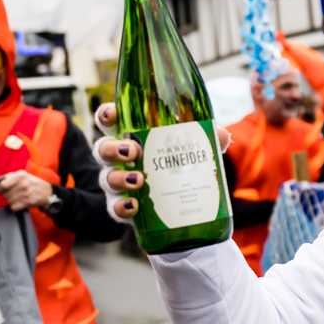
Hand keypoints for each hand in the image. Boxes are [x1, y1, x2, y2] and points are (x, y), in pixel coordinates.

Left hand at [0, 171, 53, 211]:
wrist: (47, 191)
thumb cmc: (32, 183)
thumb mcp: (22, 175)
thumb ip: (9, 178)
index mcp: (21, 175)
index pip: (3, 185)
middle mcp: (24, 184)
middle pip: (5, 194)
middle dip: (6, 195)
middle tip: (12, 193)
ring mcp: (27, 193)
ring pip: (9, 201)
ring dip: (11, 200)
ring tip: (18, 197)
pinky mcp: (28, 202)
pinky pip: (13, 207)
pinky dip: (15, 206)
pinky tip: (20, 202)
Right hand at [94, 103, 229, 221]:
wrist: (185, 206)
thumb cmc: (183, 166)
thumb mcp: (196, 149)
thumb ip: (207, 140)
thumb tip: (220, 135)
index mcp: (133, 136)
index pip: (111, 121)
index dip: (106, 115)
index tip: (112, 115)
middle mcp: (121, 159)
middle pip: (103, 148)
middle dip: (113, 148)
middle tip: (133, 151)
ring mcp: (120, 184)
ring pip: (106, 178)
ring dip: (119, 178)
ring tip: (138, 180)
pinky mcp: (124, 208)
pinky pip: (114, 208)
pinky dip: (121, 207)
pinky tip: (134, 206)